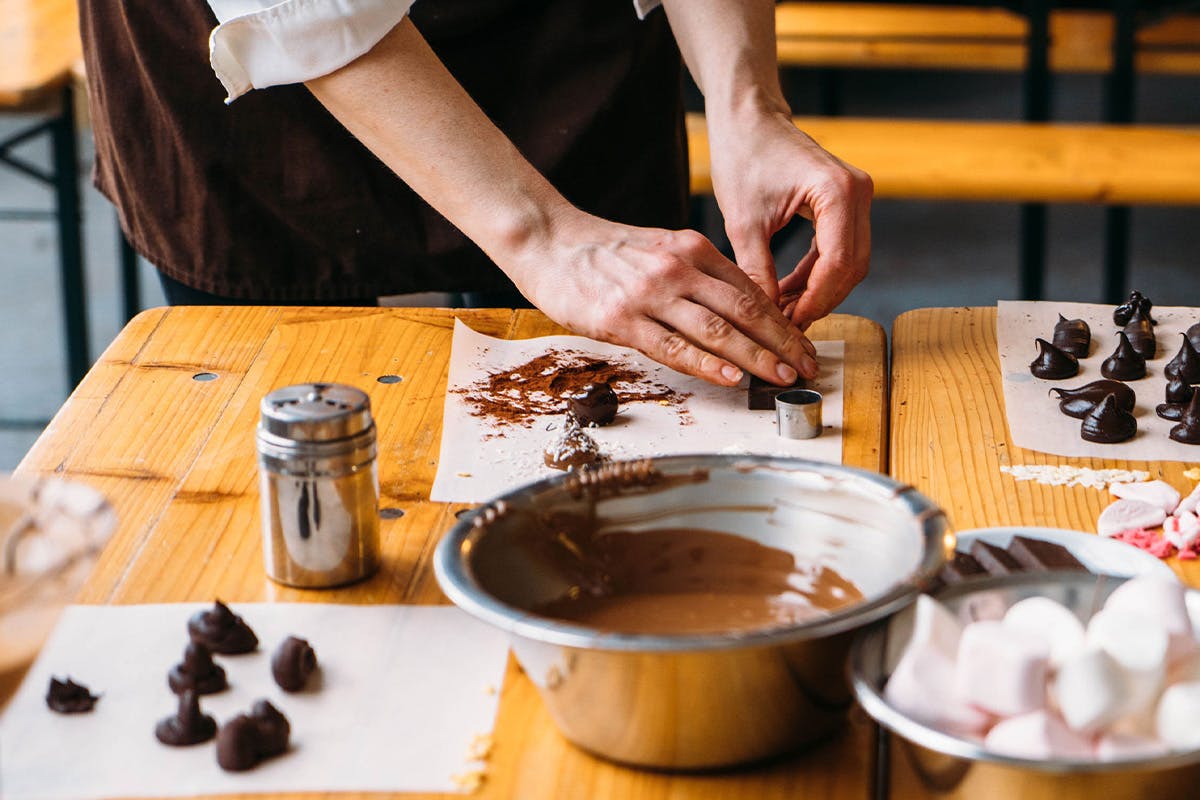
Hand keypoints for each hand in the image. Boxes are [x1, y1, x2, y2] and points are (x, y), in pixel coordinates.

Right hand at [502, 210, 817, 386]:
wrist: (548, 240)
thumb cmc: (604, 252)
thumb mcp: (661, 249)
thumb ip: (700, 275)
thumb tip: (741, 310)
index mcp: (692, 249)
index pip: (750, 290)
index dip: (783, 322)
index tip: (804, 346)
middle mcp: (677, 268)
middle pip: (744, 308)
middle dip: (782, 341)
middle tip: (808, 366)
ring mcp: (649, 293)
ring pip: (716, 328)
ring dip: (755, 356)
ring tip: (782, 377)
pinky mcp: (621, 318)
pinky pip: (672, 345)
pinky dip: (706, 363)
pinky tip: (730, 377)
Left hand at [708, 108, 872, 328]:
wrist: (748, 119)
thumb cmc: (742, 157)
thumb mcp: (743, 222)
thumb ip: (757, 271)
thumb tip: (765, 319)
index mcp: (837, 192)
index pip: (839, 263)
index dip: (816, 301)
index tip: (791, 325)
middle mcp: (858, 191)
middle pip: (852, 267)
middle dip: (821, 301)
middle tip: (788, 327)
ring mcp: (856, 196)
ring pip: (849, 262)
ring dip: (819, 291)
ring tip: (784, 313)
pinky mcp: (846, 202)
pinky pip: (838, 249)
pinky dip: (816, 274)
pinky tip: (788, 292)